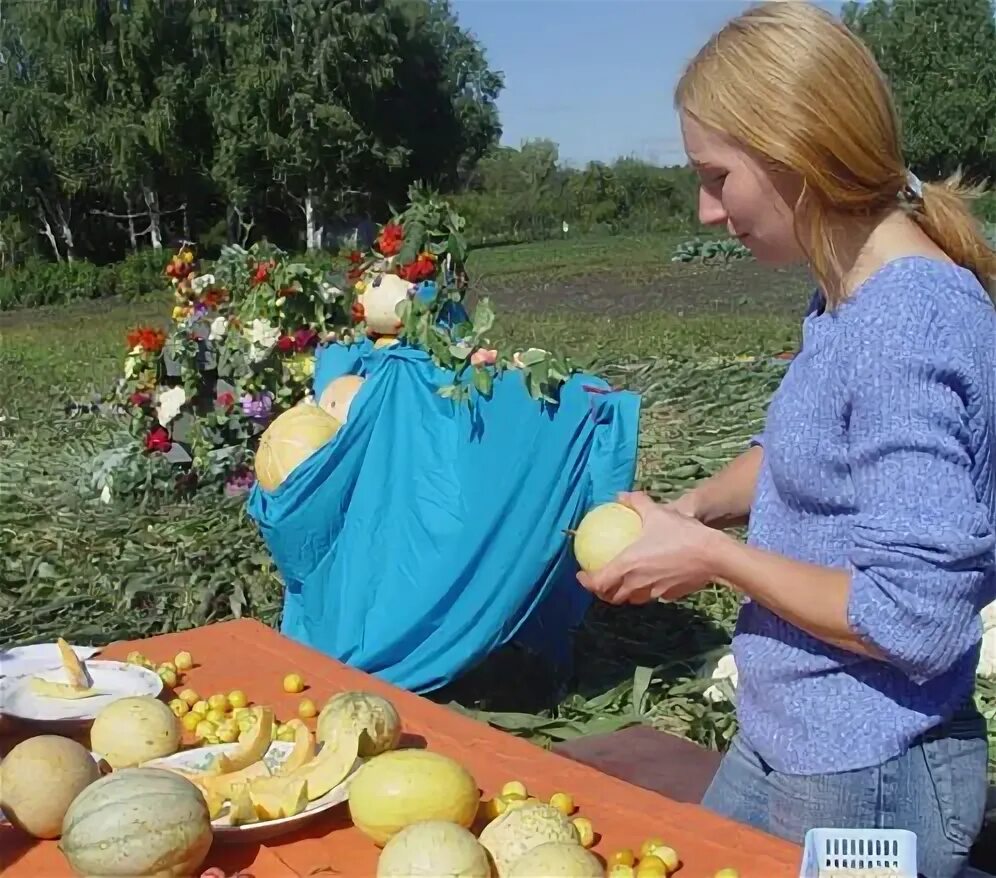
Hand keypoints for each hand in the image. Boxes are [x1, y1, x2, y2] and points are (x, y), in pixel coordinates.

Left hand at [576, 491, 719, 605]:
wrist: (714, 556)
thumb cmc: (682, 534)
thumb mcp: (657, 513)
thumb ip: (637, 503)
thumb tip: (622, 495)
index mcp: (628, 566)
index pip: (599, 583)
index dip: (587, 582)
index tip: (582, 574)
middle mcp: (637, 584)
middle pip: (613, 596)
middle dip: (602, 591)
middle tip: (599, 579)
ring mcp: (654, 593)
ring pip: (632, 599)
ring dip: (623, 593)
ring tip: (621, 581)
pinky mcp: (670, 596)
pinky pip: (652, 595)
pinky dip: (645, 590)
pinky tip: (649, 578)